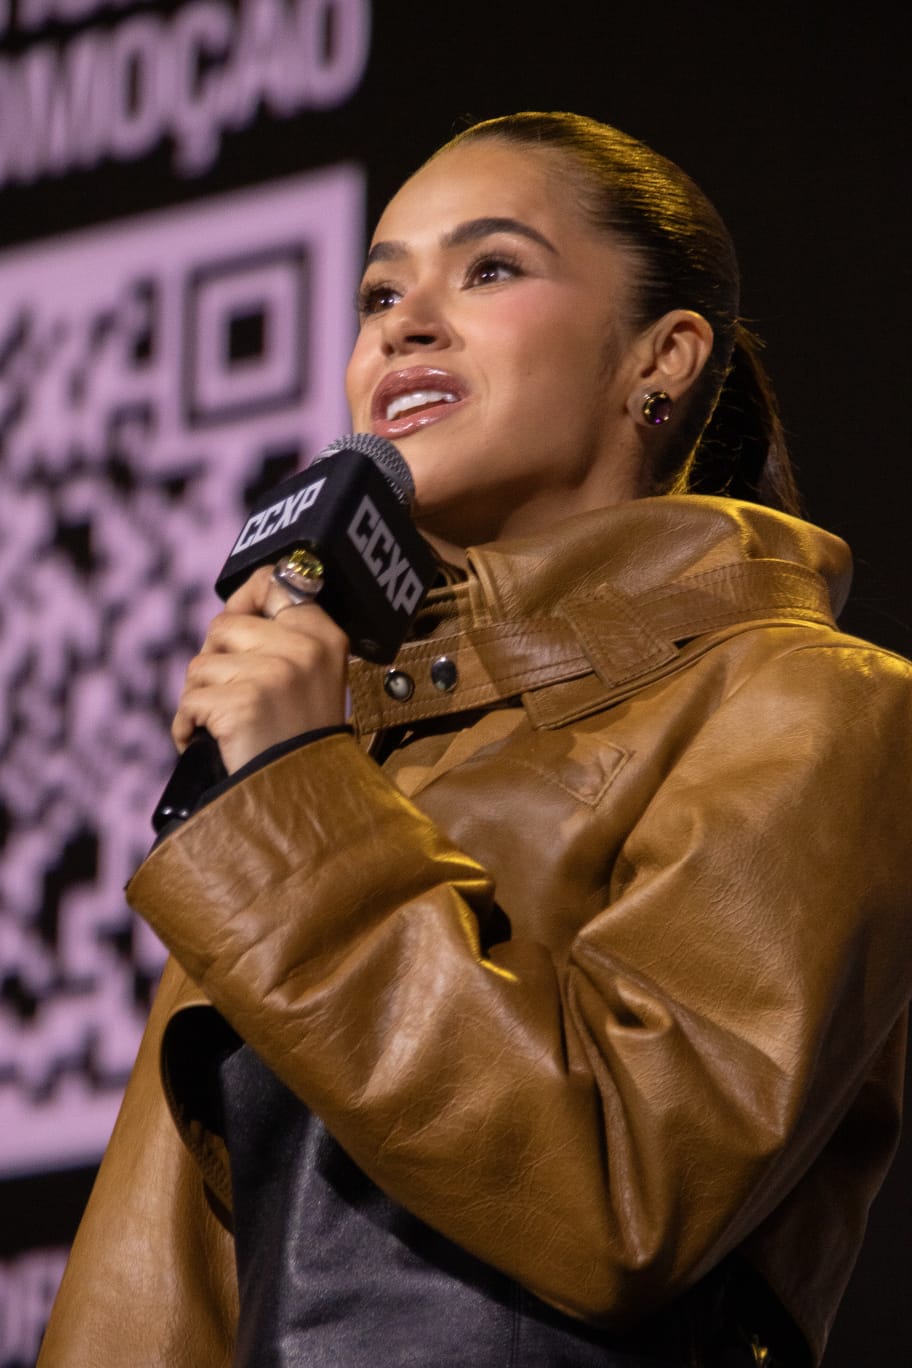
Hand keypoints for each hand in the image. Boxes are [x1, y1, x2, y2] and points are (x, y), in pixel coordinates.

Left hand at [172, 566, 348, 773]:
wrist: (303, 802)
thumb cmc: (299, 743)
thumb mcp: (311, 680)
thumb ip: (285, 639)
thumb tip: (235, 603)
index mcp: (325, 637)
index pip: (277, 582)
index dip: (245, 596)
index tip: (237, 614)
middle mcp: (304, 649)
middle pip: (224, 624)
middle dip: (215, 660)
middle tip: (232, 696)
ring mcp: (275, 675)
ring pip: (201, 664)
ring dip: (200, 698)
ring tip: (226, 726)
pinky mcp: (244, 704)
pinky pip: (190, 700)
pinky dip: (187, 727)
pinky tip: (208, 743)